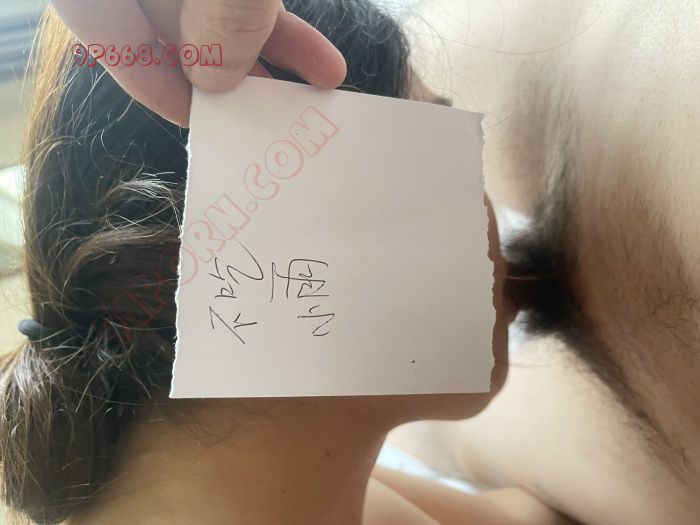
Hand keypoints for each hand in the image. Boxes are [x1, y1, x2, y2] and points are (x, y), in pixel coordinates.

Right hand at [51, 0, 346, 126]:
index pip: (112, 38)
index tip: (205, 129)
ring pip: (212, 11)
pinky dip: (274, 19)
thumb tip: (215, 80)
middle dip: (230, 79)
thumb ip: (221, 14)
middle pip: (166, 32)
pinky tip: (320, 57)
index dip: (156, 88)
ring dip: (273, 51)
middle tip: (273, 123)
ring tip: (323, 89)